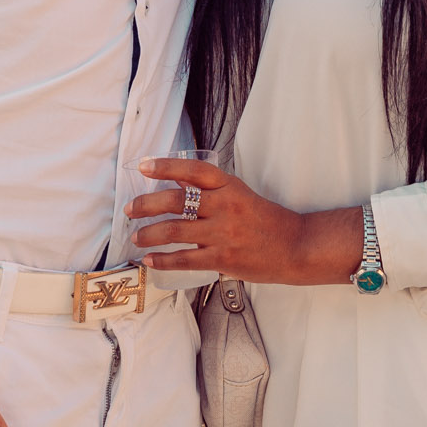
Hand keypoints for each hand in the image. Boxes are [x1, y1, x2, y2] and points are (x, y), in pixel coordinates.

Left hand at [127, 159, 326, 284]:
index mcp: (229, 186)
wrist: (295, 246)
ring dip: (150, 233)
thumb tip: (173, 179)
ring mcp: (223, 233)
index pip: (192, 171)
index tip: (143, 167)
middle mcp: (224, 206)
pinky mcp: (223, 258)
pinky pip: (185, 259)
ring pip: (175, 230)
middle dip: (147, 205)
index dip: (165, 166)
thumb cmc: (265, 220)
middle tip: (131, 209)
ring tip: (137, 236)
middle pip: (176, 200)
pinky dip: (163, 260)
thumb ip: (208, 188)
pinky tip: (150, 260)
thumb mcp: (238, 194)